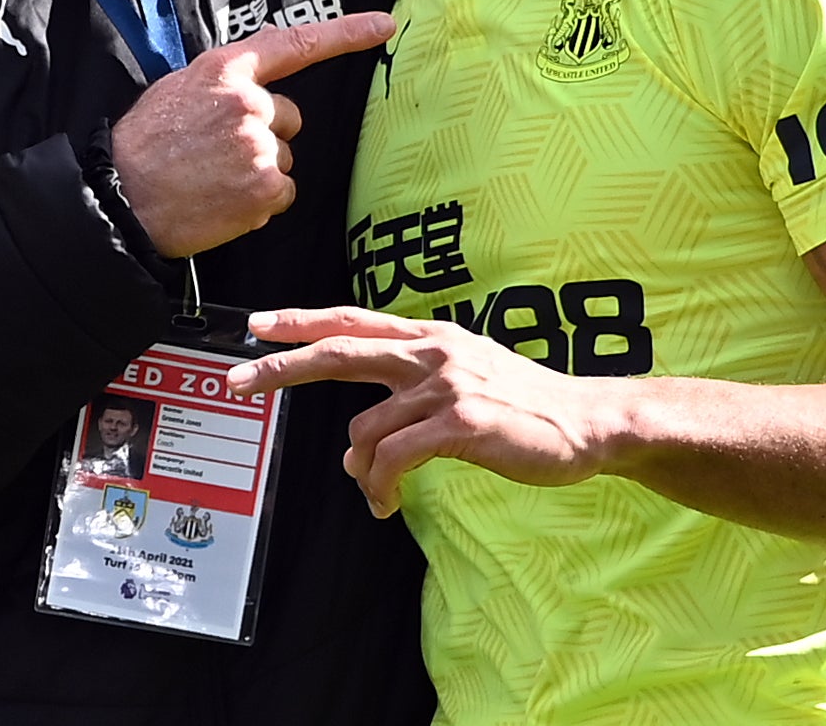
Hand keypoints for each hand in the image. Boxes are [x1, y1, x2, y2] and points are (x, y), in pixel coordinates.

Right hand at [110, 14, 392, 257]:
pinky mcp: (266, 187)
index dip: (346, 33)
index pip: (295, 43)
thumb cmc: (143, 146)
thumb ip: (224, 80)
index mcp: (224, 70)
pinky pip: (282, 193)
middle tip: (216, 154)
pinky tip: (222, 201)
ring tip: (212, 179)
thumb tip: (258, 69)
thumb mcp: (178, 89)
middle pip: (289, 118)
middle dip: (264, 135)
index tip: (384, 26)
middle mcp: (249, 102)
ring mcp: (260, 145)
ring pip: (284, 158)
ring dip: (259, 171)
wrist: (121, 198)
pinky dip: (259, 202)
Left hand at [229, 307, 611, 517]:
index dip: (302, 320)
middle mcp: (433, 351)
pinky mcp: (460, 423)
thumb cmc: (525, 408)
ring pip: (364, 431)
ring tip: (377, 496)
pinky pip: (392, 460)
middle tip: (238, 381)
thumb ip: (407, 403)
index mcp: (432, 337)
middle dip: (281, 366)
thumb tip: (351, 451)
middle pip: (339, 351)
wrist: (586, 423)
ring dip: (359, 473)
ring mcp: (446, 385)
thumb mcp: (465, 381)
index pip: (353, 321)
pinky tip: (388, 505)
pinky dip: (380, 488)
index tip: (258, 323)